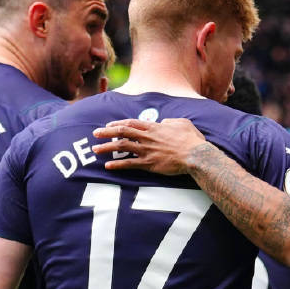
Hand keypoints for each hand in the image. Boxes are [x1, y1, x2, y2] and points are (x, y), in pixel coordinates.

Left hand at [90, 117, 208, 176]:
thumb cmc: (191, 139)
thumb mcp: (182, 123)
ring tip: (95, 150)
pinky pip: (129, 164)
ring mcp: (146, 150)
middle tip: (95, 134)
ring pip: (121, 147)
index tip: (108, 125)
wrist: (195, 154)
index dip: (118, 123)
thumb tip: (164, 122)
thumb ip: (170, 121)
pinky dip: (117, 165)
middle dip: (106, 133)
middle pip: (121, 132)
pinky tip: (107, 167)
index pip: (131, 123)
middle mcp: (147, 137)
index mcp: (154, 127)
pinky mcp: (148, 164)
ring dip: (106, 148)